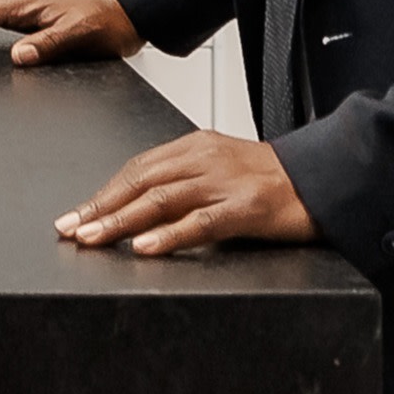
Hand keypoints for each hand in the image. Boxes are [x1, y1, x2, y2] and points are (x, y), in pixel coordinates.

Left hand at [57, 132, 317, 258]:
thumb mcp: (220, 169)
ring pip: (162, 200)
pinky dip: (170, 235)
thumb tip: (137, 207)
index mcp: (195, 146)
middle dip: (100, 206)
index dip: (103, 192)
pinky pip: (201, 222)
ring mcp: (225, 181)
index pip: (137, 168)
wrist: (323, 179)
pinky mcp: (247, 207)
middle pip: (141, 182)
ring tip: (93, 238)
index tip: (75, 213)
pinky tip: (146, 246)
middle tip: (70, 228)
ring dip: (121, 220)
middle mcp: (204, 159)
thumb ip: (184, 182)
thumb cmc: (270, 181)